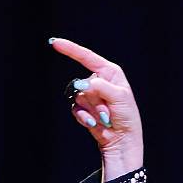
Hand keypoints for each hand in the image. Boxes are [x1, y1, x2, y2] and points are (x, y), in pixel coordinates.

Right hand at [50, 38, 143, 178]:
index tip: (55, 43)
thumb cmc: (127, 116)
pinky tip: (94, 124)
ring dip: (92, 110)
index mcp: (111, 73)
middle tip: (108, 112)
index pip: (88, 57)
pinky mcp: (83, 107)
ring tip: (106, 118)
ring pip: (78, 96)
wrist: (122, 139)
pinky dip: (84, 117)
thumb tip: (81, 84)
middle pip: (82, 83)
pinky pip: (75, 108)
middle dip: (95, 100)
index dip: (71, 50)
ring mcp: (90, 94)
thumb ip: (101, 87)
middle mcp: (99, 81)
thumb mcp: (119, 98)